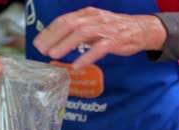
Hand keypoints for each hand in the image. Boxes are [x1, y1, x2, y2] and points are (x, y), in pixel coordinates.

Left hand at [33, 7, 166, 69]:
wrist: (141, 29)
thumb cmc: (112, 29)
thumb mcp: (92, 25)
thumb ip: (75, 31)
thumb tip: (53, 42)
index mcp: (86, 14)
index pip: (63, 20)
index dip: (49, 31)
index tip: (37, 42)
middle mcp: (94, 18)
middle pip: (69, 25)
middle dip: (53, 37)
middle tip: (41, 50)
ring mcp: (105, 29)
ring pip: (82, 33)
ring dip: (66, 44)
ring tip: (54, 55)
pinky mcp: (115, 41)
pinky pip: (99, 48)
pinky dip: (86, 57)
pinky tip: (76, 66)